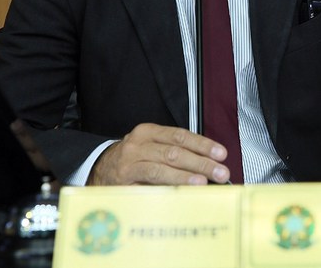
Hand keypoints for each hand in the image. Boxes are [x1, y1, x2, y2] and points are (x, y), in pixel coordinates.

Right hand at [86, 123, 230, 185]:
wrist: (99, 171)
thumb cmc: (133, 161)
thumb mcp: (151, 150)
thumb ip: (175, 154)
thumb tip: (209, 165)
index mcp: (149, 131)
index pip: (180, 135)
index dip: (203, 144)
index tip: (221, 153)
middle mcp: (139, 142)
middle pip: (175, 150)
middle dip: (201, 162)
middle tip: (220, 171)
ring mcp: (131, 160)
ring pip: (164, 164)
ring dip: (188, 174)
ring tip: (205, 181)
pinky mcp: (126, 177)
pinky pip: (151, 180)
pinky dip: (171, 183)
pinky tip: (183, 188)